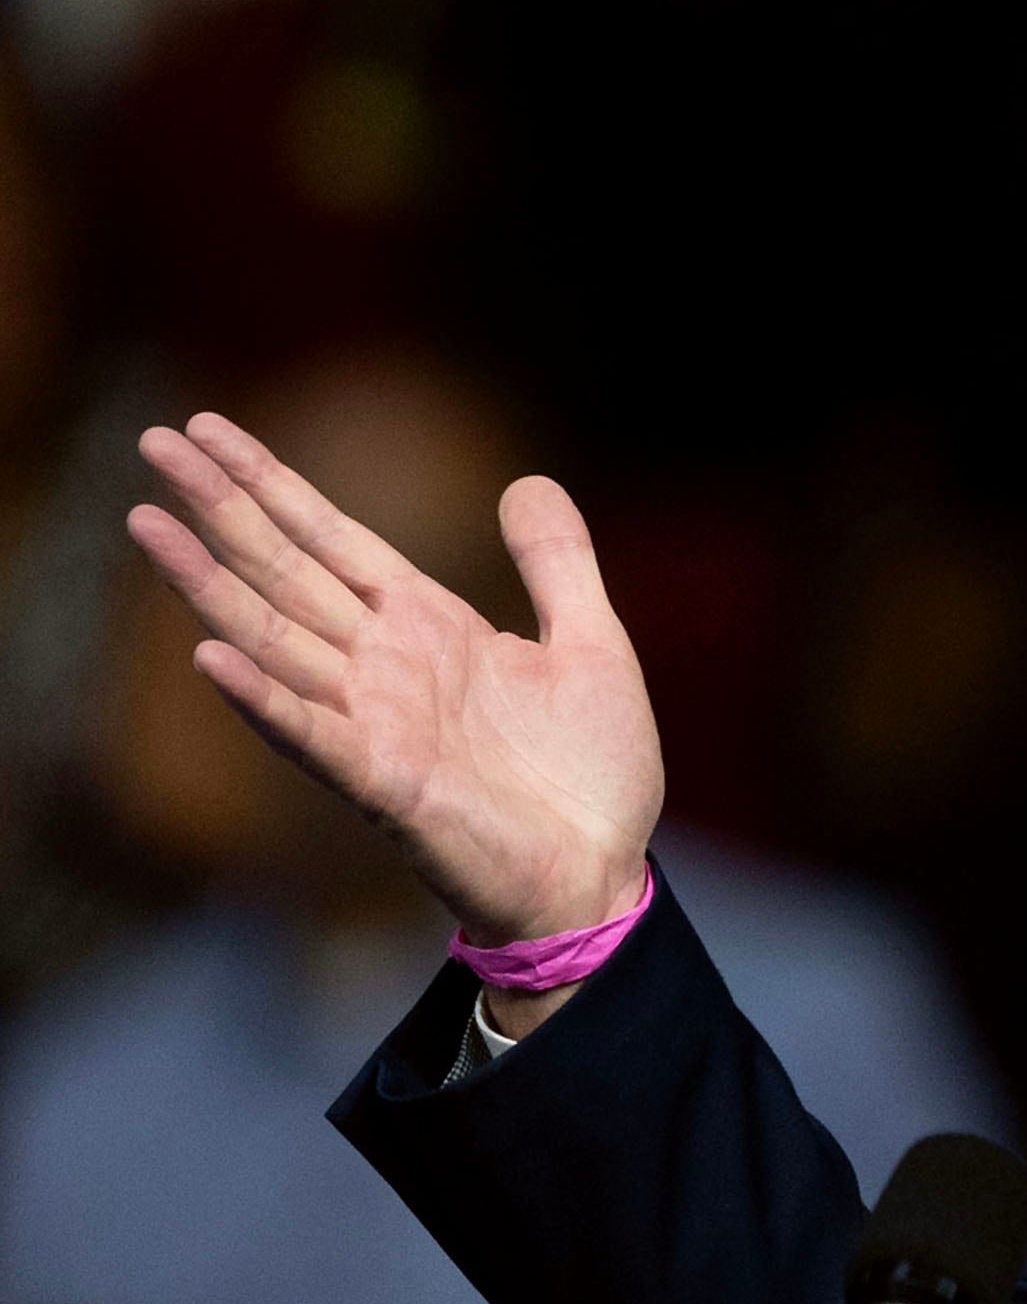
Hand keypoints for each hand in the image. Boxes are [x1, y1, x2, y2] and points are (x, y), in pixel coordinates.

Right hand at [127, 413, 661, 1004]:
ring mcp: (376, 723)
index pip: (332, 539)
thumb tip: (529, 480)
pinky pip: (313, 735)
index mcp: (429, 627)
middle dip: (223, 507)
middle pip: (287, 569)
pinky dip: (262, 698)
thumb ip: (559, 566)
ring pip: (274, 637)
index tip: (208, 428)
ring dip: (209, 583)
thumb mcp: (593, 645)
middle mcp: (386, 666)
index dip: (273, 484)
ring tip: (147, 523)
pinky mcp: (385, 784)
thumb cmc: (591, 775)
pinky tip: (208, 656)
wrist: (603, 876)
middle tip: (152, 440)